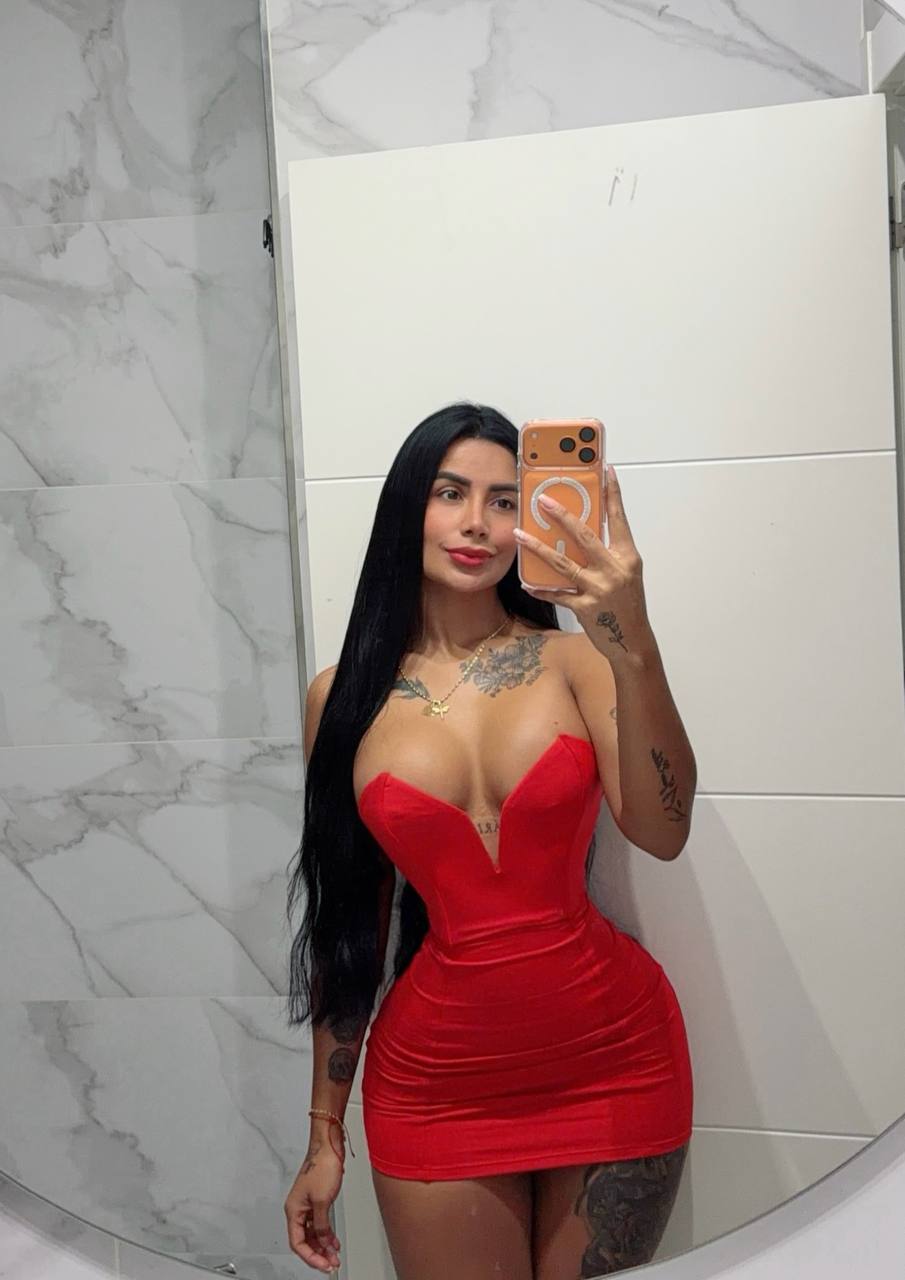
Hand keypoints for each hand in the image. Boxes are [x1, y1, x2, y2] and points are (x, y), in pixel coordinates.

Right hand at [284, 1144, 343, 1273]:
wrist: (329, 1146)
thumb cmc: (322, 1165)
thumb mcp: (322, 1201)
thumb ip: (321, 1225)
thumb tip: (323, 1242)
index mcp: (293, 1209)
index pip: (297, 1242)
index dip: (310, 1256)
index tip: (322, 1264)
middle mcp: (298, 1208)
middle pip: (304, 1240)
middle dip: (317, 1253)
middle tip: (330, 1263)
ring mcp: (307, 1204)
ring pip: (312, 1233)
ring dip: (323, 1245)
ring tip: (334, 1255)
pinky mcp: (316, 1199)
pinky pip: (319, 1223)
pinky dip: (326, 1233)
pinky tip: (334, 1241)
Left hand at [515, 465, 651, 659]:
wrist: (632, 641)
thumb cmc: (627, 604)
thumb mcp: (626, 573)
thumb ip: (607, 553)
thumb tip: (580, 531)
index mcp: (627, 557)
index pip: (618, 519)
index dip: (613, 495)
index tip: (607, 471)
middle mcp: (614, 570)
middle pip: (584, 537)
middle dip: (562, 516)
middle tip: (544, 500)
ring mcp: (599, 588)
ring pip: (563, 564)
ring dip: (538, 548)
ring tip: (520, 534)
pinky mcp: (585, 607)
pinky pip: (557, 594)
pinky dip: (541, 588)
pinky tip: (527, 582)